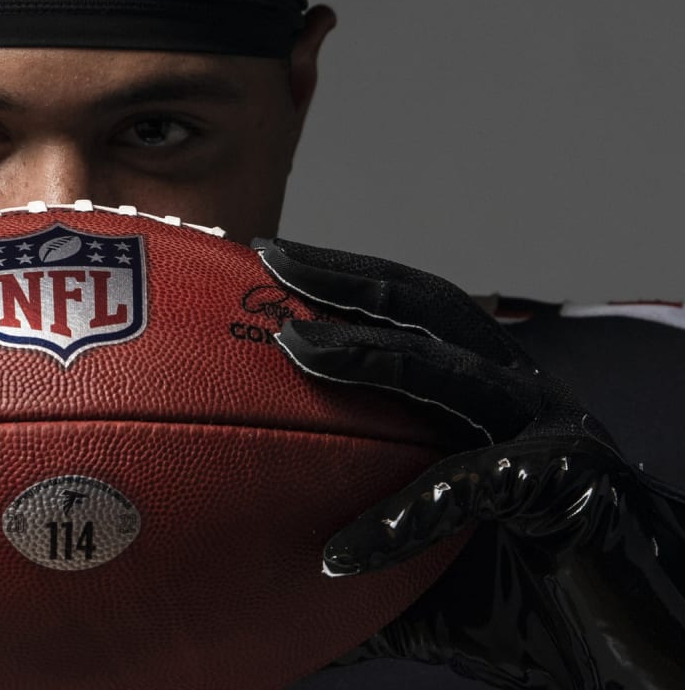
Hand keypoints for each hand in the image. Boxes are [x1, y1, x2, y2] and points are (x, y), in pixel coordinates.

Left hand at [253, 238, 684, 689]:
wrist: (634, 643)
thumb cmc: (526, 595)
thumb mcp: (420, 570)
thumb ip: (354, 559)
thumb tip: (267, 592)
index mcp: (492, 392)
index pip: (416, 312)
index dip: (348, 278)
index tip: (270, 259)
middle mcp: (525, 393)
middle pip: (432, 311)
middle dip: (350, 280)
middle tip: (275, 262)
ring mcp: (552, 430)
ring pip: (451, 373)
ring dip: (370, 352)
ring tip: (296, 348)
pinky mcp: (572, 484)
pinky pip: (473, 488)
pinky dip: (402, 518)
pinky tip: (341, 553)